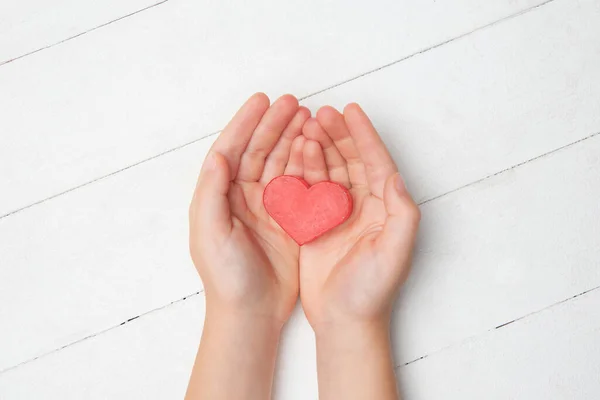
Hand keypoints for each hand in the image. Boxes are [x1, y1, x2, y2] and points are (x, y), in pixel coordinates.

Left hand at [189, 92, 308, 323]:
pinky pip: (299, 184)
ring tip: (308, 116)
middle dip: (274, 124)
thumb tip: (217, 155)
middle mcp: (243, 195)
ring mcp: (268, 206)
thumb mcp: (210, 234)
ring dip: (291, 138)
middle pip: (259, 150)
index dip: (246, 124)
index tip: (262, 101)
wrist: (250, 312)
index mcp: (220, 195)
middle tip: (293, 102)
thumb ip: (212, 193)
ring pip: (280, 162)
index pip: (232, 150)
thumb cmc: (225, 277)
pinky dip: (306, 164)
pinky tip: (316, 148)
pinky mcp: (290, 219)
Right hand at [299, 103, 420, 331]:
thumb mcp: (395, 253)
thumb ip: (402, 214)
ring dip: (319, 147)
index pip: (376, 163)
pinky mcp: (317, 224)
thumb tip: (396, 176)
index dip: (364, 135)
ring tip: (305, 127)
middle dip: (338, 134)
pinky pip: (310, 189)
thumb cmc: (371, 291)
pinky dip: (303, 170)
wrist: (343, 321)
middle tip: (321, 113)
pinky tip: (294, 155)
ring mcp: (338, 214)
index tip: (350, 110)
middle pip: (352, 160)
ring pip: (330, 170)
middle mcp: (364, 206)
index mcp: (385, 208)